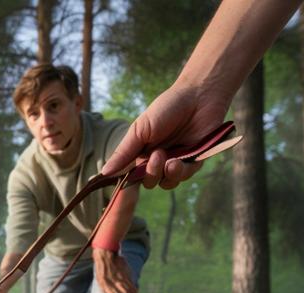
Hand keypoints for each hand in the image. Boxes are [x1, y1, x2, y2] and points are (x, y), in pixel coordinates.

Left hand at [92, 248, 137, 292]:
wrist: (104, 254)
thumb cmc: (101, 269)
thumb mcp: (100, 280)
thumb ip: (105, 289)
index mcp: (103, 284)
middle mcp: (111, 281)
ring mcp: (117, 276)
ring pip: (127, 288)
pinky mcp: (123, 272)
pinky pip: (130, 282)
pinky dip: (133, 288)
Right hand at [101, 83, 229, 189]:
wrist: (199, 96)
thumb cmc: (167, 108)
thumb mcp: (140, 130)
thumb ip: (123, 153)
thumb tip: (104, 172)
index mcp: (142, 151)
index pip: (132, 174)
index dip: (130, 178)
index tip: (130, 175)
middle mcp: (158, 159)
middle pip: (149, 181)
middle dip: (152, 174)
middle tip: (158, 155)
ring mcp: (176, 161)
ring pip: (167, 183)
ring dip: (167, 175)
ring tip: (172, 161)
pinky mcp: (194, 161)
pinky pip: (185, 176)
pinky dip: (182, 172)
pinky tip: (181, 160)